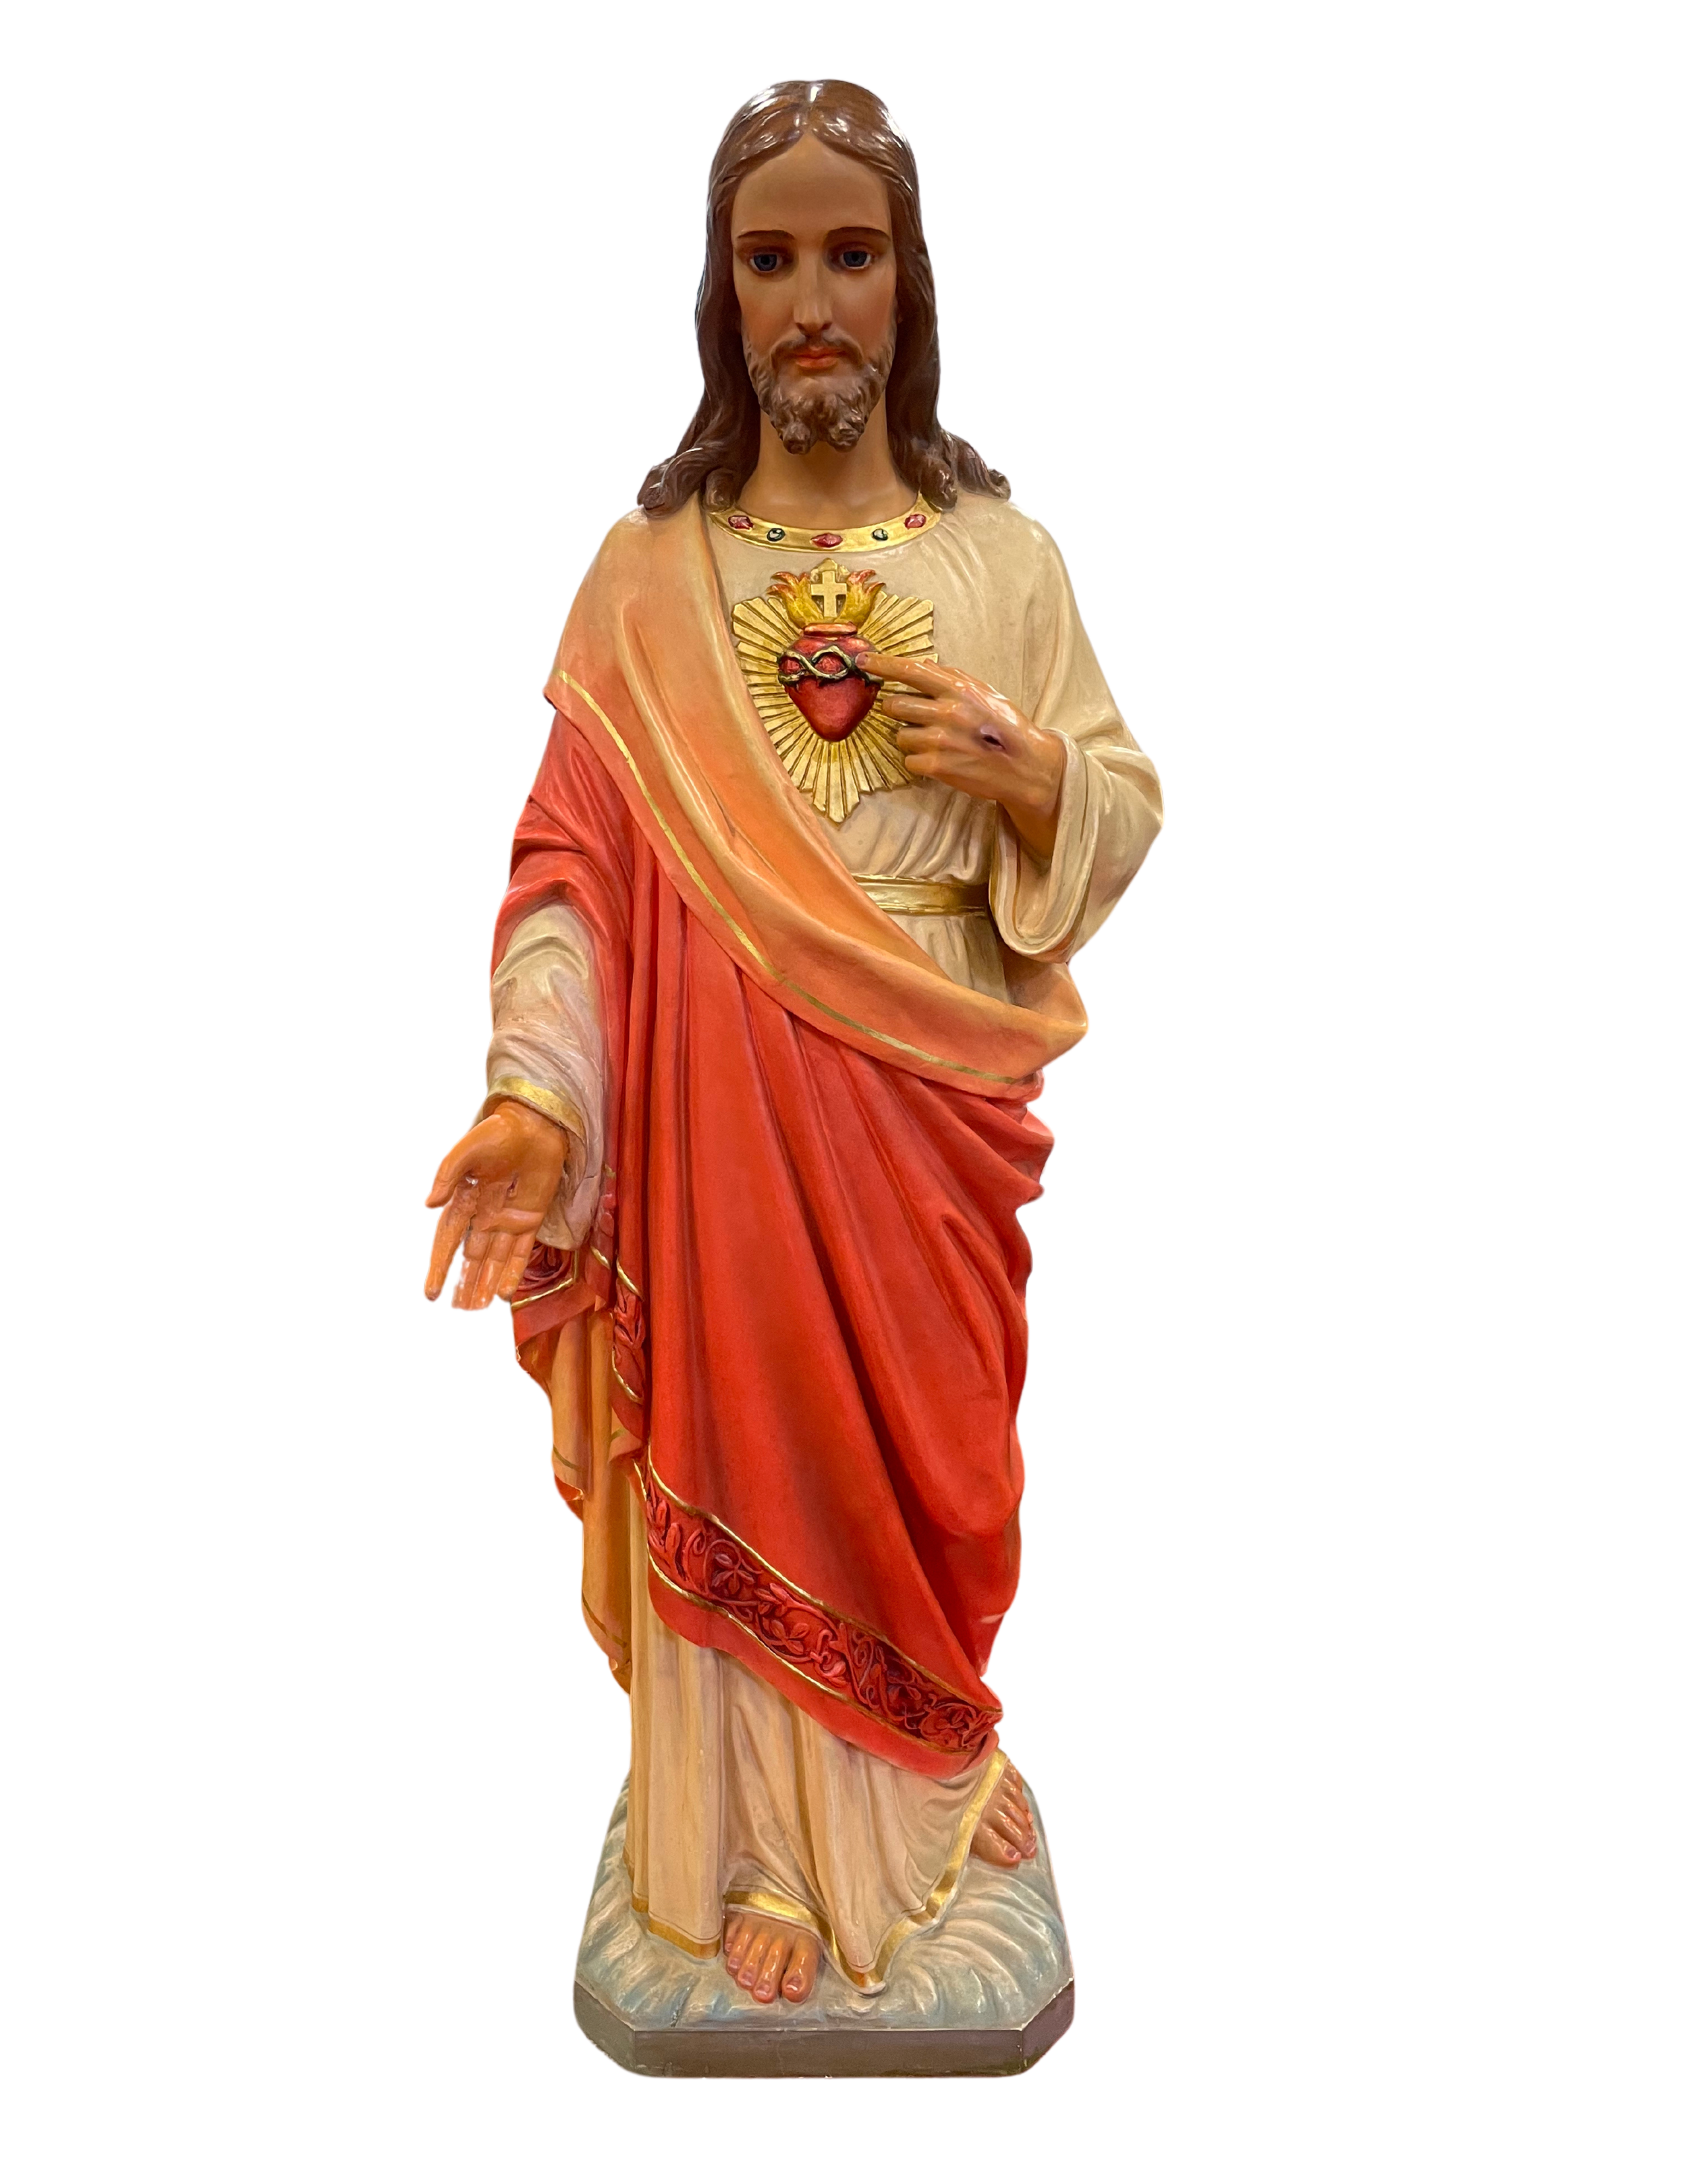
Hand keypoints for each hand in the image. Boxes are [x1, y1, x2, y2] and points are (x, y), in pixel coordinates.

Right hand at [421, 1098, 571, 1315]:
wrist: (534, 1122)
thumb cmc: (496, 1131)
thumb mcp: (465, 1149)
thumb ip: (446, 1176)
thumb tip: (425, 1206)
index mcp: (462, 1199)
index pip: (447, 1241)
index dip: (438, 1267)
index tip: (430, 1295)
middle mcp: (483, 1215)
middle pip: (470, 1258)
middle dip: (464, 1285)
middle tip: (458, 1314)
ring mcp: (508, 1219)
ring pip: (494, 1260)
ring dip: (486, 1285)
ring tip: (477, 1312)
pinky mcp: (531, 1218)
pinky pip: (521, 1252)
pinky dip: (513, 1272)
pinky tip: (505, 1295)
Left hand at [858, 651, 1065, 860]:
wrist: (1025, 767)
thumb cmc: (1005, 728)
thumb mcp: (985, 693)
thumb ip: (953, 679)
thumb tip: (920, 666)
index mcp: (958, 689)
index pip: (910, 670)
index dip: (882, 665)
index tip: (863, 661)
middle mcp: (946, 712)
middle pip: (894, 705)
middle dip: (898, 711)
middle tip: (916, 717)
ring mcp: (940, 740)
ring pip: (899, 735)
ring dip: (912, 739)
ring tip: (936, 742)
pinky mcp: (937, 767)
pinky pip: (908, 760)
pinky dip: (920, 762)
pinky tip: (941, 760)